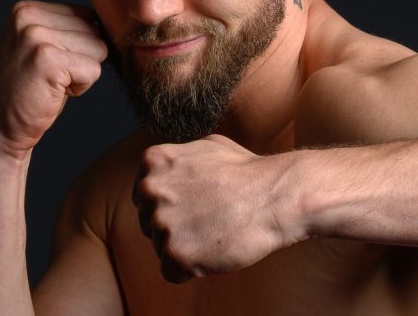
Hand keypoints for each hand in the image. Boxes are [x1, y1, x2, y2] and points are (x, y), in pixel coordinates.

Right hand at [0, 0, 107, 156]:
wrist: (1, 128)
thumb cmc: (32, 90)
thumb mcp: (44, 46)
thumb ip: (68, 28)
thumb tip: (115, 22)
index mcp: (26, 9)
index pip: (87, 15)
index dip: (79, 47)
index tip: (50, 64)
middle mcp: (28, 16)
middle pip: (95, 31)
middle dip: (82, 59)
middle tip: (50, 77)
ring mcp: (36, 36)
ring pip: (98, 49)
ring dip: (82, 73)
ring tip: (51, 83)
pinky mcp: (47, 59)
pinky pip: (93, 70)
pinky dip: (81, 87)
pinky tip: (53, 92)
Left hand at [132, 135, 301, 282]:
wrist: (274, 196)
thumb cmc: (247, 171)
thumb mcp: (206, 146)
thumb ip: (178, 159)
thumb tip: (166, 169)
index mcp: (153, 162)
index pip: (143, 196)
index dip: (171, 205)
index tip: (195, 205)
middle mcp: (150, 189)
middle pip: (148, 222)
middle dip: (175, 226)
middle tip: (208, 220)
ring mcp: (161, 221)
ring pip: (160, 247)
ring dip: (185, 246)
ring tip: (215, 232)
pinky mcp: (175, 252)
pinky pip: (171, 272)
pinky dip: (190, 269)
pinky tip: (213, 251)